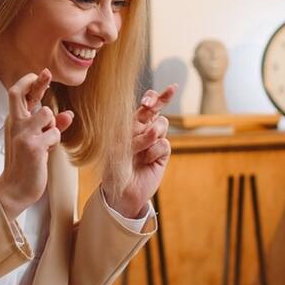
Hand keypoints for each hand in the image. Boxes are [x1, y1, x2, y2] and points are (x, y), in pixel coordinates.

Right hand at [0, 69, 74, 220]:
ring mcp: (22, 134)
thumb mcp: (39, 142)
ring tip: (47, 141)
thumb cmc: (27, 165)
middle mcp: (15, 125)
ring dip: (53, 126)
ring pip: (46, 113)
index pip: (17, 95)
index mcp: (15, 122)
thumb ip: (51, 127)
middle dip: (36, 81)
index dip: (30, 82)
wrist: (15, 189)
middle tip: (46, 73)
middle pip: (17, 93)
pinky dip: (55, 141)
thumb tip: (69, 115)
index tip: (42, 73)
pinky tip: (47, 152)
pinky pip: (54, 133)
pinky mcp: (32, 146)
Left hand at [106, 85, 177, 217]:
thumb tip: (148, 125)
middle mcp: (143, 130)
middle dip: (163, 98)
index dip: (150, 98)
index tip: (149, 99)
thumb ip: (131, 134)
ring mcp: (154, 141)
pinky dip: (154, 151)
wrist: (122, 193)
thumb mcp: (117, 149)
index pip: (143, 106)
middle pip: (157, 108)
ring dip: (151, 134)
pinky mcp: (163, 154)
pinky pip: (164, 144)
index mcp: (129, 125)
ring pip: (162, 125)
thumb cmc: (113, 170)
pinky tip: (146, 161)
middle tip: (170, 90)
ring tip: (140, 149)